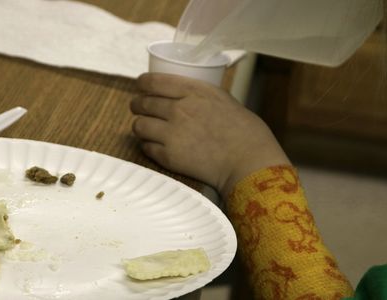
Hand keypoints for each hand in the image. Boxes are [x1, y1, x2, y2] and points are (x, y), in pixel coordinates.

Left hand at [130, 73, 289, 196]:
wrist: (249, 163)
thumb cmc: (246, 132)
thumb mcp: (223, 100)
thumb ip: (200, 96)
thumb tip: (184, 94)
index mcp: (194, 91)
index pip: (154, 81)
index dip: (142, 83)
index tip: (140, 85)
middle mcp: (179, 110)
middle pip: (143, 103)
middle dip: (137, 105)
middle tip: (138, 108)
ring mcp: (172, 134)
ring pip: (139, 126)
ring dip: (140, 126)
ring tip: (145, 128)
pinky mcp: (169, 156)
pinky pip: (146, 148)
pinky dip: (148, 146)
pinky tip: (155, 146)